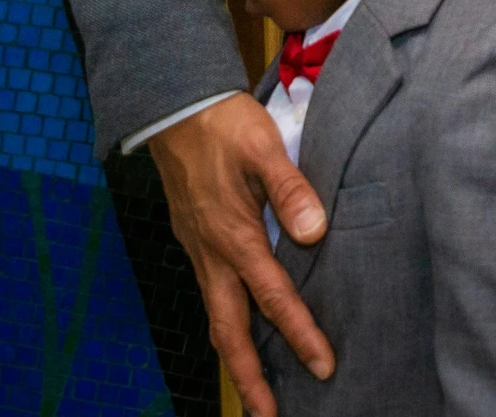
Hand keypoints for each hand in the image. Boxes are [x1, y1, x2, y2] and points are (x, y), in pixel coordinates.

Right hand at [148, 93, 333, 416]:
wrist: (173, 108)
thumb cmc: (223, 124)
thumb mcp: (262, 146)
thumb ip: (291, 188)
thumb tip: (314, 231)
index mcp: (233, 236)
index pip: (273, 297)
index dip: (299, 333)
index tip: (323, 365)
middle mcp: (213, 254)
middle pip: (230, 331)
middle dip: (250, 378)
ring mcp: (200, 250)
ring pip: (218, 318)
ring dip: (237, 356)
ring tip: (256, 391)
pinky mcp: (197, 240)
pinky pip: (212, 296)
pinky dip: (228, 324)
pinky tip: (241, 329)